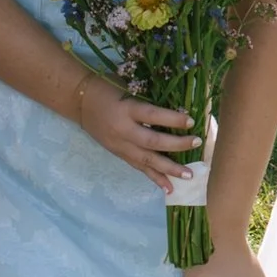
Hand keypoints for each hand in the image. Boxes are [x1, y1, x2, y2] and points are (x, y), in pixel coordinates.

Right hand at [72, 75, 202, 186]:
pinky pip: (139, 167)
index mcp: (126, 109)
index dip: (172, 120)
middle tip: (197, 143)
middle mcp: (123, 130)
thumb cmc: (108, 88)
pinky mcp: (119, 154)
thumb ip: (148, 101)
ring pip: (147, 160)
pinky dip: (154, 178)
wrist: (80, 101)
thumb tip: (178, 110)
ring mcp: (120, 145)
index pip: (153, 116)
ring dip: (169, 169)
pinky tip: (169, 188)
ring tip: (188, 175)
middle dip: (177, 145)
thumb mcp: (128, 88)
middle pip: (153, 142)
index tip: (191, 121)